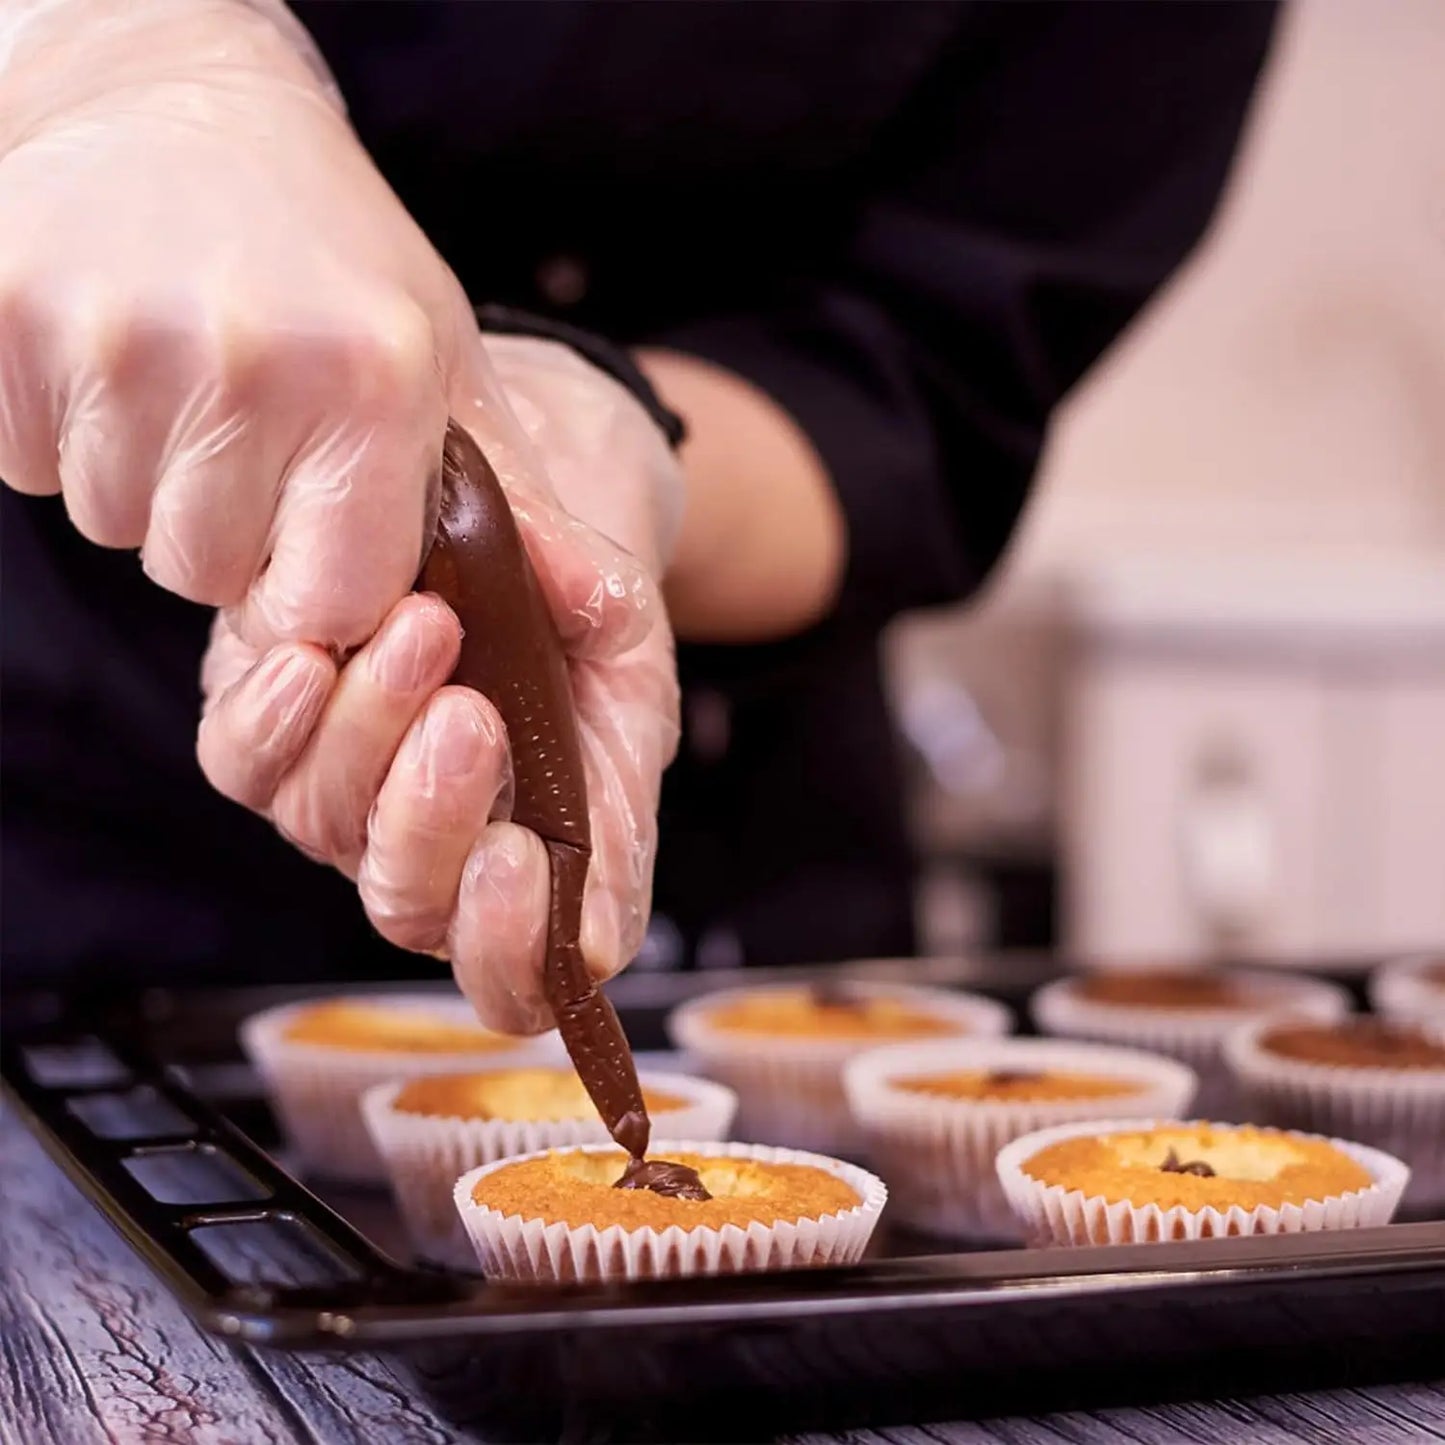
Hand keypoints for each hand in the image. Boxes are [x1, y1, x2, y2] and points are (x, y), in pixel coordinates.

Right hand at [0, 0, 640, 658]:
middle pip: (207, 574)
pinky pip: (31, 469)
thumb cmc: (332, 254)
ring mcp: (111, 339)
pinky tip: (110, 359)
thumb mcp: (440, 357)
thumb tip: (582, 601)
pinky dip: (62, 438)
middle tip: (245, 432)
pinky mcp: (2, 318)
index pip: (332, 602)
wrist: (172, 100)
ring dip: (146, 485)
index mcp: (372, 384)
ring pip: (116, 528)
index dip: (316, 593)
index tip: (310, 547)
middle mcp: (247, 363)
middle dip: (227, 533)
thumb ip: (505, 492)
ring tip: (182, 384)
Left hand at [199, 342, 683, 1032]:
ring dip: (368, 738)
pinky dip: (271, 722)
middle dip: (431, 824)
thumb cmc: (576, 574)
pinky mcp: (280, 727)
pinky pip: (245, 765)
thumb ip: (612, 628)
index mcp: (554, 842)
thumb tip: (594, 647)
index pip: (527, 967)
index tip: (519, 855)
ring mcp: (356, 789)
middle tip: (469, 716)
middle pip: (408, 907)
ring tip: (425, 624)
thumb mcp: (621, 602)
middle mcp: (448, 836)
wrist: (512, 495)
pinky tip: (308, 657)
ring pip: (326, 829)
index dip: (511, 948)